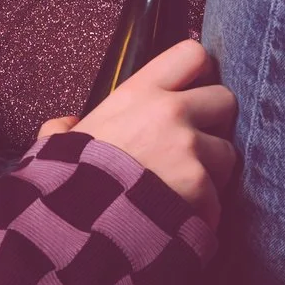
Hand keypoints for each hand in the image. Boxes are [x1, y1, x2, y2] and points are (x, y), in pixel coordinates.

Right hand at [39, 38, 237, 229]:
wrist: (77, 228)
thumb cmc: (67, 180)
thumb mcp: (57, 144)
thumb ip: (64, 128)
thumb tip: (66, 124)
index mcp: (139, 93)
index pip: (192, 55)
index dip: (198, 73)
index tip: (191, 92)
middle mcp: (171, 113)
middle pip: (224, 100)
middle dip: (213, 123)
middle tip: (192, 145)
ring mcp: (191, 151)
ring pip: (226, 154)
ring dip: (210, 171)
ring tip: (180, 190)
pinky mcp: (204, 189)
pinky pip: (218, 199)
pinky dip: (202, 212)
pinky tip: (178, 219)